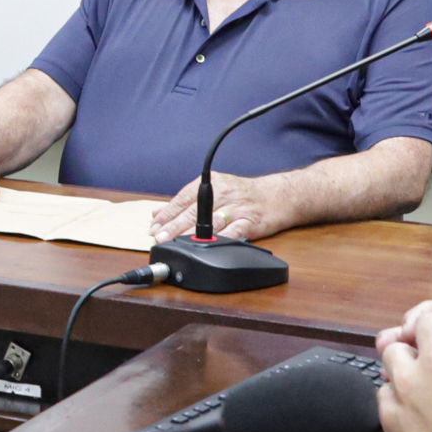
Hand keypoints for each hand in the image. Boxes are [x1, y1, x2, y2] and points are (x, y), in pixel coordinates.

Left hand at [151, 171, 292, 243]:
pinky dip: (218, 240)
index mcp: (212, 184)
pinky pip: (232, 232)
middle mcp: (224, 194)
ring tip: (175, 242)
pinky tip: (206, 247)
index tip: (153, 225)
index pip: (184, 198)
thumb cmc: (243, 195)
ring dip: (190, 234)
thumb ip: (186, 202)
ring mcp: (237, 208)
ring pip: (209, 222)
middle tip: (158, 236)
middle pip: (194, 210)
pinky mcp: (250, 222)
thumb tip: (158, 213)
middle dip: (174, 225)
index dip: (168, 213)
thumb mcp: (215, 191)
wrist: (278, 196)